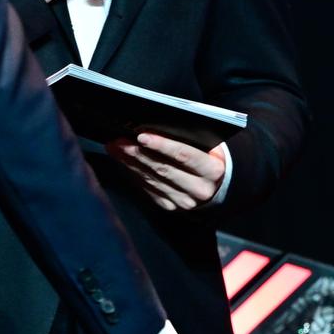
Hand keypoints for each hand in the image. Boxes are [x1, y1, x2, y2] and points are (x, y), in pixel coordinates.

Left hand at [108, 134, 226, 210]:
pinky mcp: (171, 206)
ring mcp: (184, 202)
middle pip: (164, 169)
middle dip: (138, 153)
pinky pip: (148, 189)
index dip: (162, 145)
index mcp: (213, 171)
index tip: (142, 135)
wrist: (218, 185)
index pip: (185, 155)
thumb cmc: (210, 156)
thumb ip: (191, 137)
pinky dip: (134, 173)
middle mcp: (199, 189)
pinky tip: (124, 161)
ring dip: (131, 162)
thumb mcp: (210, 145)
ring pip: (152, 179)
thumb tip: (155, 127)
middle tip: (119, 140)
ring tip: (115, 147)